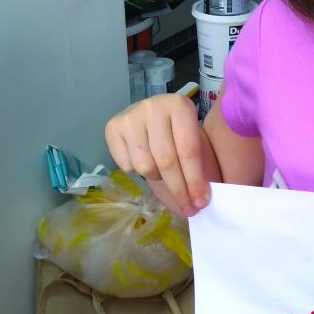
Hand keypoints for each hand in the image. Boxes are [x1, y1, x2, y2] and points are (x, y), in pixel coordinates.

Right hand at [105, 94, 213, 217]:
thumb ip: (199, 162)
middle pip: (166, 160)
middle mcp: (153, 107)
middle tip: (187, 207)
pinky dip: (137, 172)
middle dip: (179, 189)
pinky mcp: (112, 128)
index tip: (200, 202)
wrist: (153, 114)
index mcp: (179, 106)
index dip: (195, 180)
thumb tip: (200, 199)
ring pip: (145, 166)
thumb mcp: (194, 136)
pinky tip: (145, 159)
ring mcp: (130, 117)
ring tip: (163, 171)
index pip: (188, 150)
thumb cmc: (178, 130)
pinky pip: (127, 165)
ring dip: (157, 178)